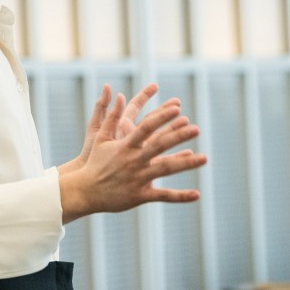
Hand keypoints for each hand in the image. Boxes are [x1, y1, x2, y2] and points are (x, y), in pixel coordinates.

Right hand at [59, 92, 206, 221]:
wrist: (85, 191)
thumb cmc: (94, 161)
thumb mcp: (100, 137)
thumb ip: (111, 115)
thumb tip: (118, 93)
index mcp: (125, 145)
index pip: (146, 127)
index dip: (162, 117)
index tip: (177, 108)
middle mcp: (133, 160)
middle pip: (160, 145)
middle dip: (178, 136)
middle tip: (196, 128)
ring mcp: (138, 178)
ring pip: (166, 169)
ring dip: (186, 163)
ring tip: (205, 157)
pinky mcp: (140, 195)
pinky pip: (163, 196)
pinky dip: (180, 196)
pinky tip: (196, 195)